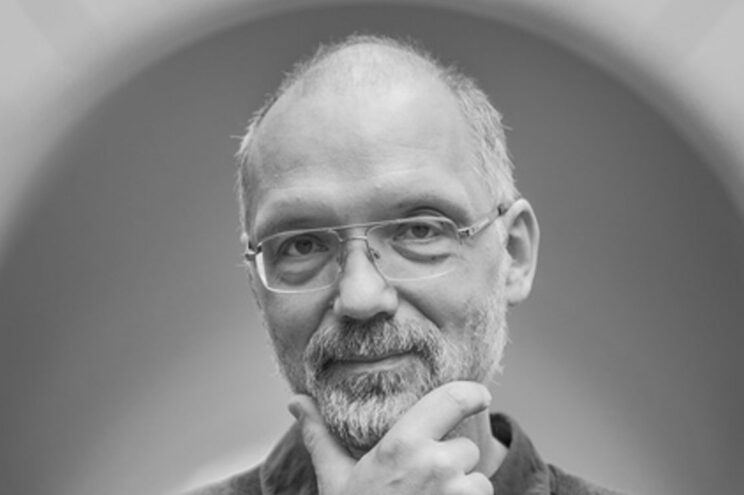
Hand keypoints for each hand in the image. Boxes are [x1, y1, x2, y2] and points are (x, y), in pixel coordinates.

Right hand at [288, 381, 494, 494]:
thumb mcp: (335, 478)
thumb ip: (320, 435)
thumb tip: (296, 402)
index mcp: (403, 445)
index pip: (452, 399)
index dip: (472, 393)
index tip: (479, 394)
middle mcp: (436, 465)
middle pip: (466, 447)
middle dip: (451, 460)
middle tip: (421, 482)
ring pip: (478, 480)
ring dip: (463, 489)